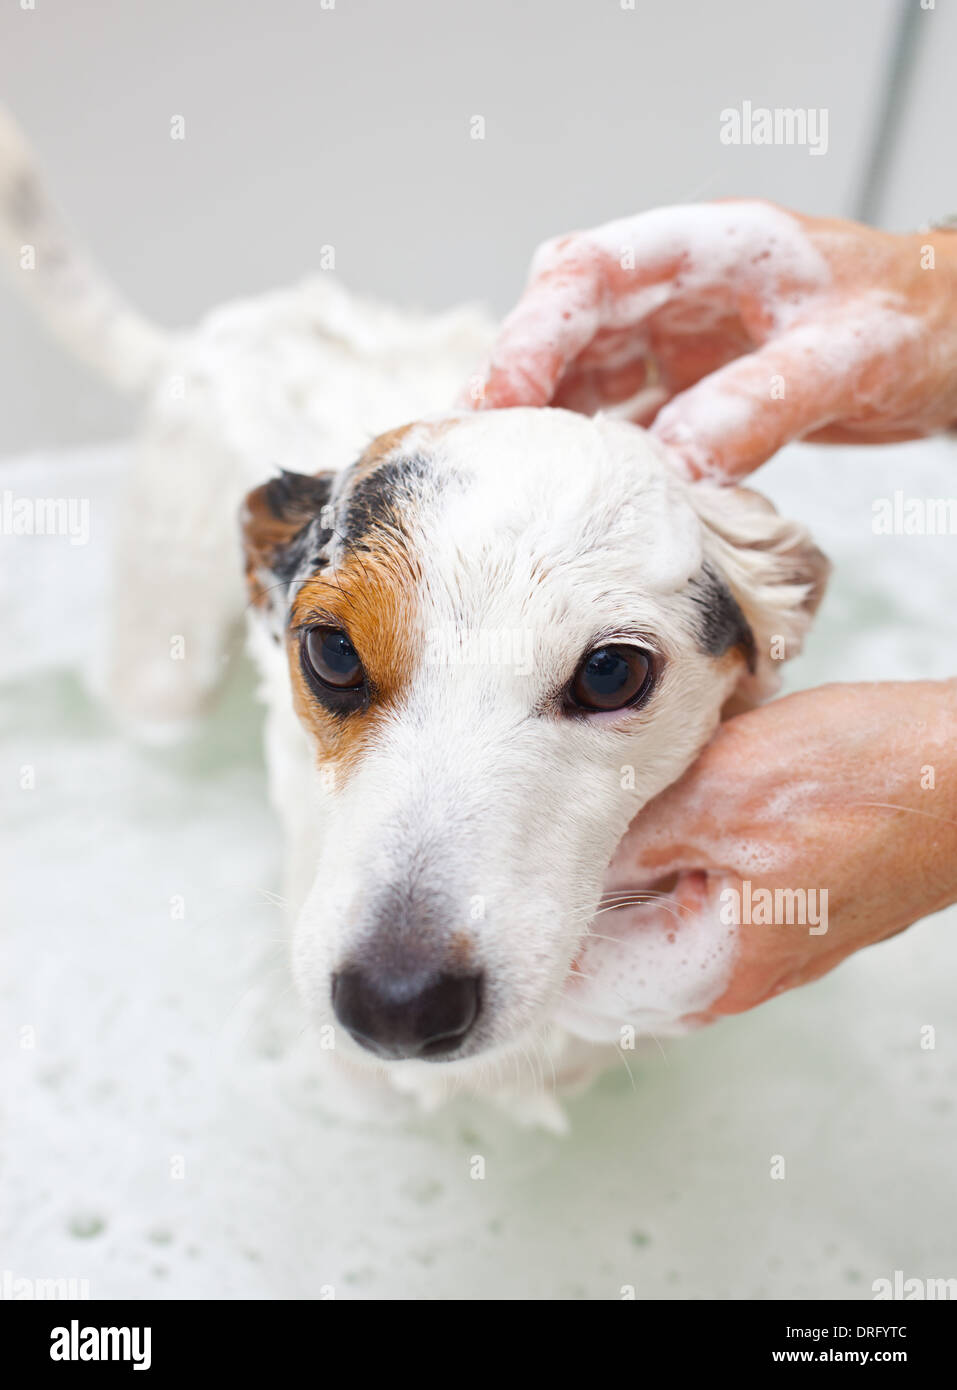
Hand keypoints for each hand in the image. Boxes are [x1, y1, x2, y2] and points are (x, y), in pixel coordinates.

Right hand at [470, 202, 956, 480]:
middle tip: (474, 455)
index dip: (532, 333)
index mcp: (706, 248)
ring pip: (579, 376)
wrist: (938, 339)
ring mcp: (673, 338)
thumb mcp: (843, 358)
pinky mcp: (682, 388)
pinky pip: (617, 419)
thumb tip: (673, 465)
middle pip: (562, 327)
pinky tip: (571, 501)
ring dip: (542, 427)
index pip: (589, 272)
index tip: (499, 399)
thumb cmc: (903, 320)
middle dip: (511, 386)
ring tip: (506, 487)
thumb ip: (757, 404)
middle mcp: (674, 290)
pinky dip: (590, 457)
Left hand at [576, 682, 956, 1028]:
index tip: (509, 876)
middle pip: (614, 960)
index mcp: (713, 969)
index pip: (584, 986)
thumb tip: (556, 866)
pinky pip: (698, 902)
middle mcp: (735, 978)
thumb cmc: (868, 780)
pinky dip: (673, 862)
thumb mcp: (720, 792)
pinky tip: (674, 808)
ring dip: (627, 877)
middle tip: (548, 829)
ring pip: (653, 926)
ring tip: (615, 813)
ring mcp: (764, 949)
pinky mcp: (784, 915)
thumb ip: (629, 843)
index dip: (539, 926)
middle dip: (580, 898)